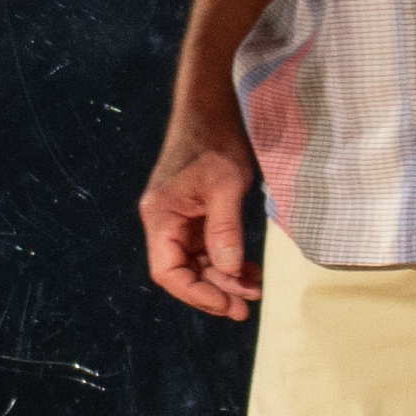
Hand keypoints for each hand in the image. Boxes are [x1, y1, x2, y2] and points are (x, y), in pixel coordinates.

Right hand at [139, 119, 264, 317]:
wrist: (211, 108)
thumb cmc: (214, 140)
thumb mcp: (225, 185)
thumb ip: (225, 230)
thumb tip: (230, 271)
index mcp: (161, 217)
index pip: (167, 271)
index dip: (195, 293)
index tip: (226, 303)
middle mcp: (165, 222)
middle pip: (183, 271)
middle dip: (215, 290)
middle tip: (246, 306)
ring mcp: (180, 219)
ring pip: (198, 262)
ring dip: (225, 279)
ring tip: (255, 289)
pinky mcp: (195, 214)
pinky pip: (208, 247)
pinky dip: (228, 261)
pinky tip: (249, 270)